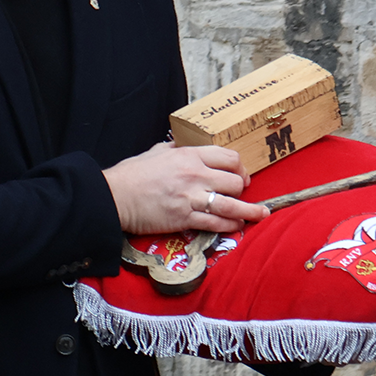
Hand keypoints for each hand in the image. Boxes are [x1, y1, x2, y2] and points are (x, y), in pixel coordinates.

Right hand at [104, 142, 269, 234]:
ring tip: (261, 214)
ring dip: (249, 211)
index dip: (240, 167)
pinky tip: (237, 226)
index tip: (240, 174)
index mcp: (190, 156)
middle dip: (242, 188)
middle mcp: (195, 175)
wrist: (114, 196)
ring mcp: (191, 198)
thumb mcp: (157, 152)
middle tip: (241, 193)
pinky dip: (230, 226)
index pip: (229, 157)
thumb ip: (176, 150)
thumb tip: (184, 148)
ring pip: (232, 205)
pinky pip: (216, 224)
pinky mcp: (184, 219)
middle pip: (236, 181)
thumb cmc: (133, 174)